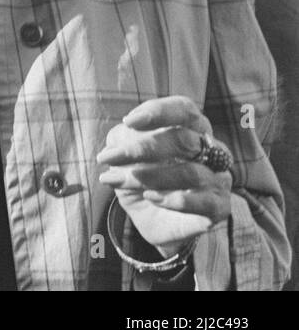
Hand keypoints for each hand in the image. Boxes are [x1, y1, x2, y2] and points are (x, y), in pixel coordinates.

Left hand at [97, 96, 232, 254]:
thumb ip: (122, 141)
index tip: (128, 121)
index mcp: (191, 128)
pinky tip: (150, 197)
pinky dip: (174, 200)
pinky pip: (204, 201)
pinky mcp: (220, 207)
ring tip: (120, 181)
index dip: (158, 112)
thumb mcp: (124, 158)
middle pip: (183, 139)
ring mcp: (219, 179)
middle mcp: (212, 150)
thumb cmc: (142, 179)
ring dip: (150, 177)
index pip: (184, 110)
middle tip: (108, 158)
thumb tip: (120, 139)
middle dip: (141, 148)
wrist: (155, 220)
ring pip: (190, 172)